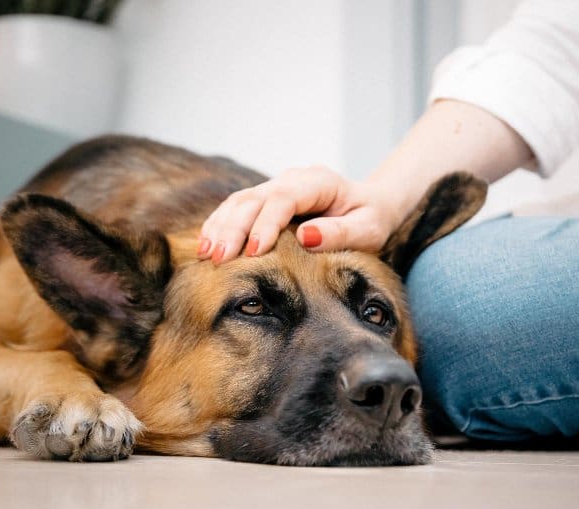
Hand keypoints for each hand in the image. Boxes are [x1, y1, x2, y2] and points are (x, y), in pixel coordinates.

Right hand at [197, 166, 399, 263]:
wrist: (370, 204)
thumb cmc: (371, 218)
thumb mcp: (368, 229)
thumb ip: (340, 233)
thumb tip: (305, 237)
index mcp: (318, 182)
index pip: (283, 198)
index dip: (265, 224)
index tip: (253, 252)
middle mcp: (292, 180)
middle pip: (254, 198)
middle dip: (233, 228)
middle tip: (218, 258)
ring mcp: (276, 187)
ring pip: (239, 202)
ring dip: (220, 227)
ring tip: (206, 254)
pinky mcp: (265, 201)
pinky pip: (236, 209)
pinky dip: (220, 226)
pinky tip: (207, 246)